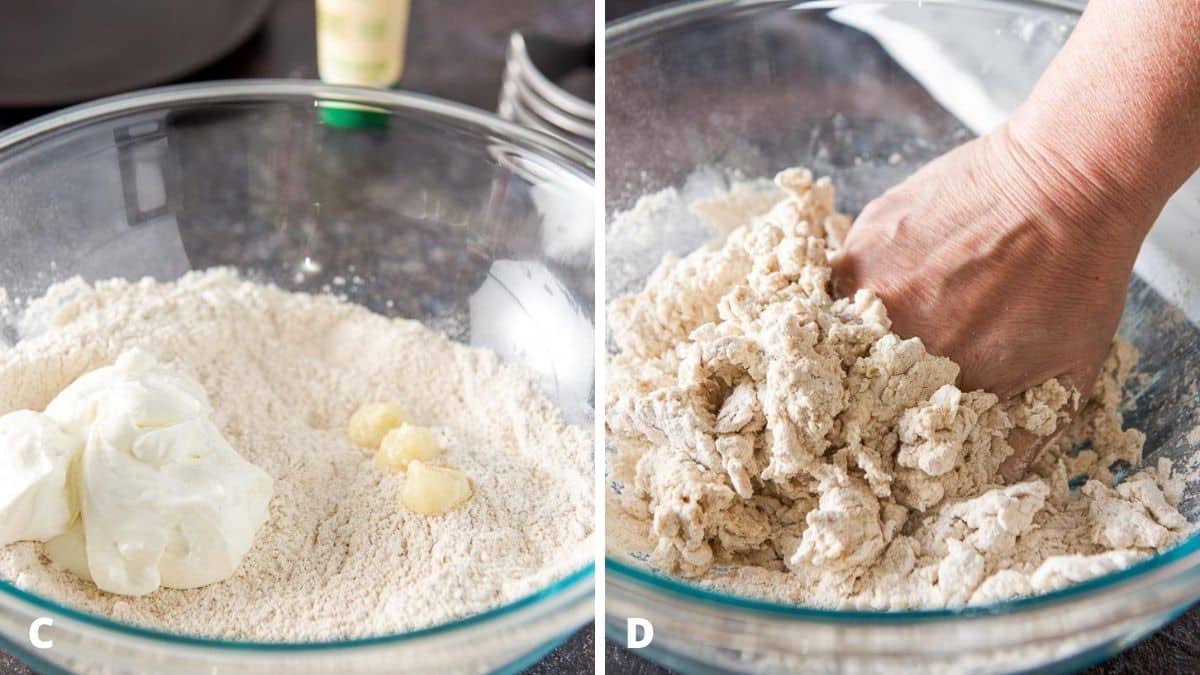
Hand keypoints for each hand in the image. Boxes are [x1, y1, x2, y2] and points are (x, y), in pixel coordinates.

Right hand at [830, 124, 1151, 480]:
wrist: (1068, 181)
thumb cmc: (1076, 276)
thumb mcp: (1071, 374)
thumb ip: (1024, 437)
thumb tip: (988, 482)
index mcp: (937, 382)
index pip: (885, 427)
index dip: (885, 424)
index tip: (890, 418)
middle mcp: (891, 337)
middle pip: (850, 376)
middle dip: (862, 377)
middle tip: (896, 357)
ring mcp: (868, 281)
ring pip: (837, 325)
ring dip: (853, 330)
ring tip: (901, 309)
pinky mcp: (862, 238)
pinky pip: (840, 275)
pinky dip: (858, 282)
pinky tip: (898, 270)